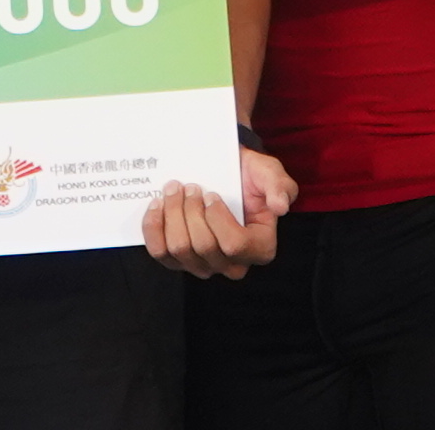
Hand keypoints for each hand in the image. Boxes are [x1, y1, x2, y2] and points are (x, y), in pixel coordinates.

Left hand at [142, 147, 292, 279]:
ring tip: (173, 190)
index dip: (217, 218)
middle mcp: (231, 264)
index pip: (234, 245)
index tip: (211, 194)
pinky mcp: (177, 260)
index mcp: (259, 248)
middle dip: (190, 210)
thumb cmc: (248, 175)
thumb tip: (280, 206)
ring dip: (172, 214)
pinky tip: (157, 205)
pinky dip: (154, 226)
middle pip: (202, 247)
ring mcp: (203, 265)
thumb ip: (279, 186)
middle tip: (190, 187)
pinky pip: (159, 252)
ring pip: (179, 249)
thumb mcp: (269, 173)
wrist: (222, 170)